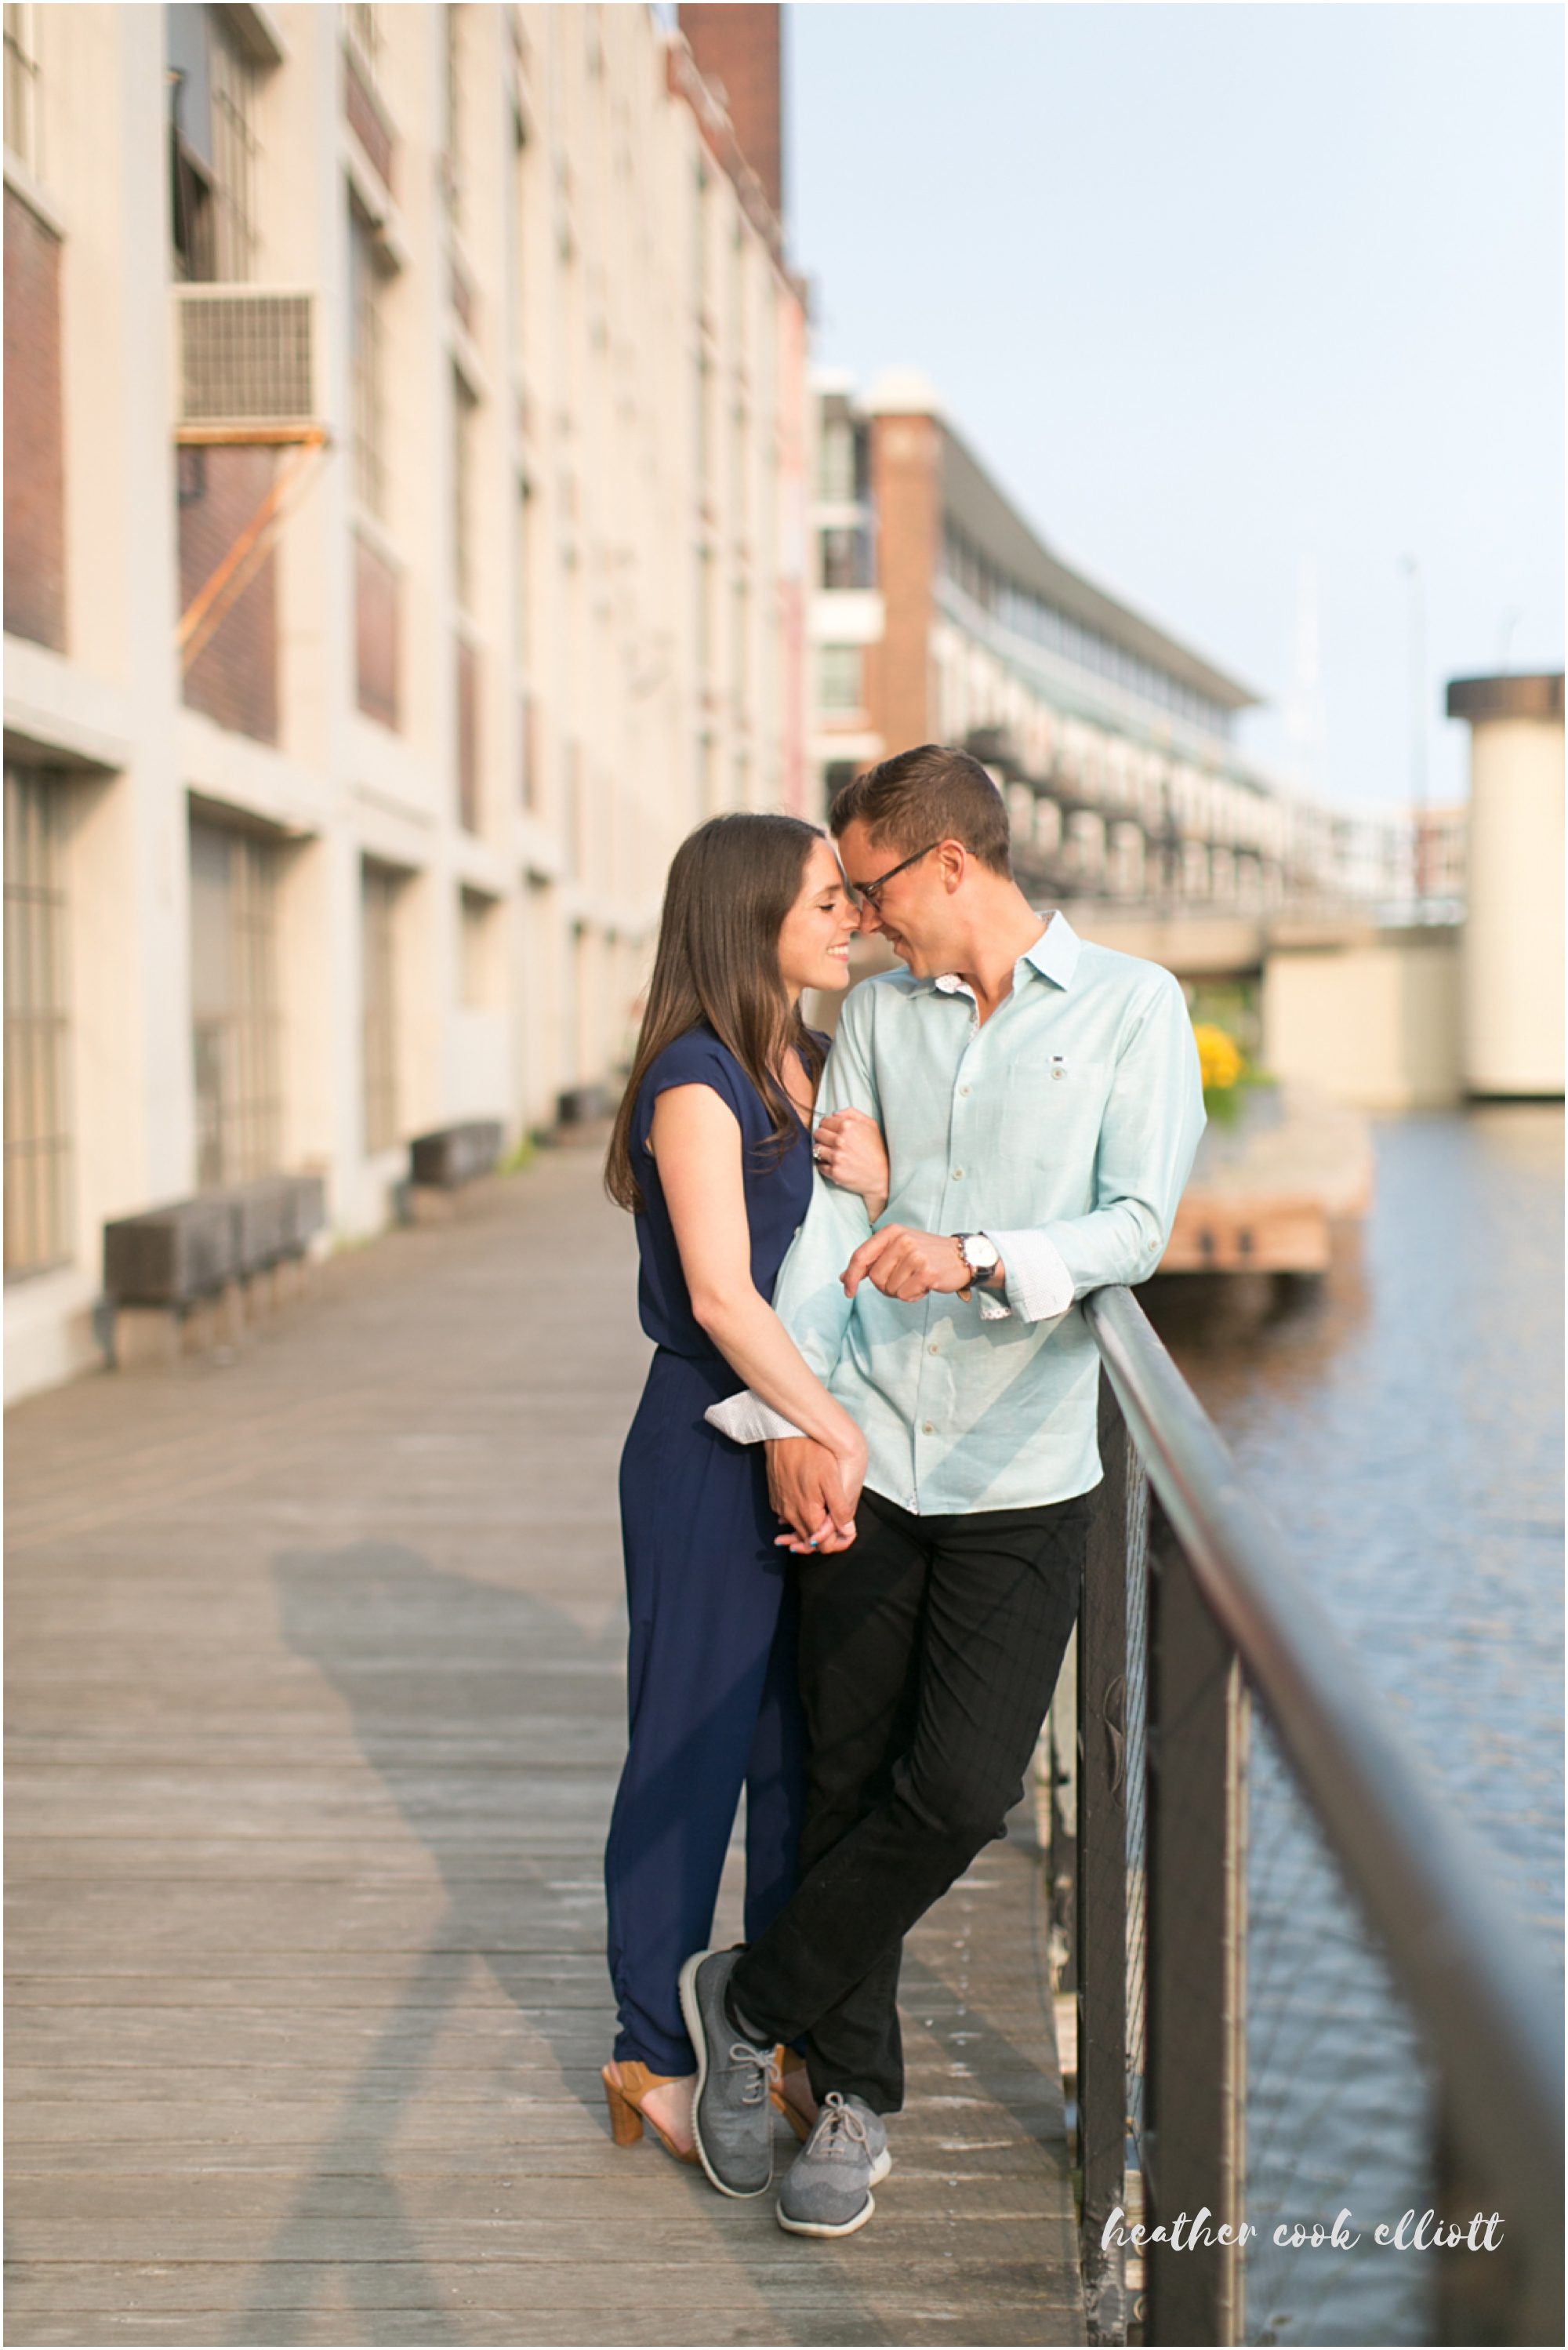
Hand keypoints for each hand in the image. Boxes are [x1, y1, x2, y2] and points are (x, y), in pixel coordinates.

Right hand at [766, 1436, 862, 1553]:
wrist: (784, 1434)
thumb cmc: (810, 1451)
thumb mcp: (831, 1480)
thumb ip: (839, 1508)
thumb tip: (847, 1531)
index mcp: (808, 1513)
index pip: (824, 1546)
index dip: (839, 1543)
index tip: (847, 1534)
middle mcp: (791, 1515)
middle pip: (810, 1541)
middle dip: (825, 1539)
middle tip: (839, 1531)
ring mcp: (781, 1507)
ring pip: (798, 1529)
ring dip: (811, 1531)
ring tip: (824, 1527)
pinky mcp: (775, 1498)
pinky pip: (788, 1517)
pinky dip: (798, 1518)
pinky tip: (807, 1509)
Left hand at [812, 1108, 888, 1218]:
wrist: (883, 1175)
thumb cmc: (878, 1149)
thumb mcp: (871, 1125)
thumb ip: (852, 1113)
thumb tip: (834, 1113)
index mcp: (847, 1126)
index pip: (824, 1121)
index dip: (827, 1126)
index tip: (832, 1131)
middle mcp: (840, 1141)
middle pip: (818, 1134)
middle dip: (822, 1137)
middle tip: (830, 1142)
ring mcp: (836, 1157)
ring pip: (816, 1149)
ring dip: (822, 1151)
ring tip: (831, 1153)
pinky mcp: (834, 1172)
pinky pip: (819, 1165)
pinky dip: (824, 1165)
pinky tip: (834, 1164)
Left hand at [841, 1225, 970, 1303]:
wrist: (963, 1256)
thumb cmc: (926, 1254)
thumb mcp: (898, 1248)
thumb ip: (872, 1260)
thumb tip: (844, 1278)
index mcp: (891, 1232)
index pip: (860, 1256)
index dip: (851, 1276)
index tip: (848, 1291)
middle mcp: (902, 1240)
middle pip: (875, 1278)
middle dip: (885, 1286)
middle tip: (903, 1280)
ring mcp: (915, 1255)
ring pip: (890, 1289)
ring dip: (901, 1291)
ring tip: (917, 1279)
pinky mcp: (927, 1272)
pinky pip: (905, 1295)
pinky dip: (913, 1296)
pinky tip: (925, 1285)